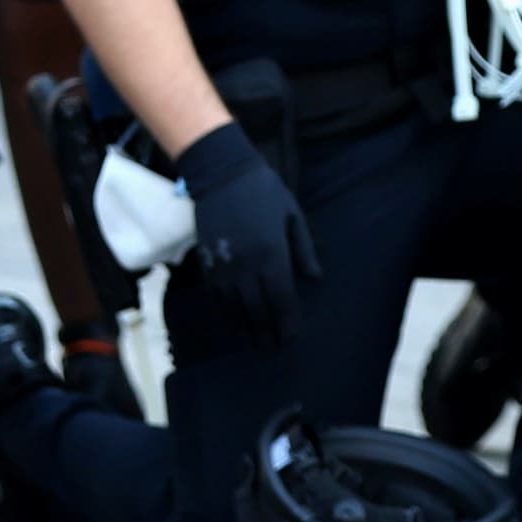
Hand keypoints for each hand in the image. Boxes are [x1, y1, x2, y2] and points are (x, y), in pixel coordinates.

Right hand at [175, 123, 321, 347]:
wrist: (221, 172)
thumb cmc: (263, 191)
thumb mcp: (293, 215)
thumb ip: (304, 250)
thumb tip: (315, 279)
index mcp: (272, 252)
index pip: (282, 298)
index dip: (287, 322)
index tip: (291, 337)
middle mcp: (247, 264)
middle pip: (258, 310)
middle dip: (267, 333)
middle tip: (272, 349)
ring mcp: (224, 265)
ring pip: (234, 309)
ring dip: (245, 329)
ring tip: (254, 344)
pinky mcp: (206, 263)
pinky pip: (216, 297)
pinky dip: (225, 315)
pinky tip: (233, 324)